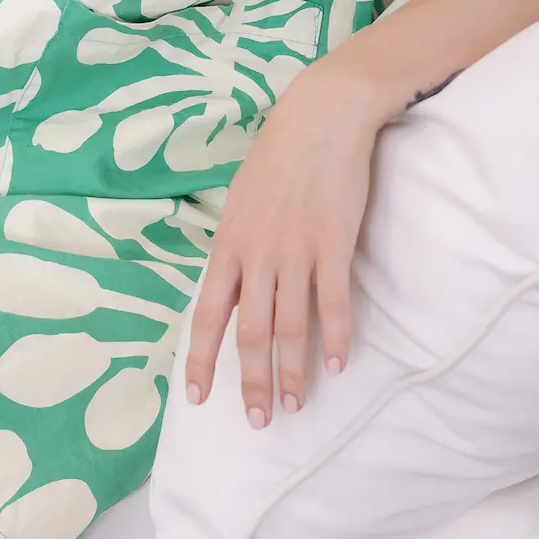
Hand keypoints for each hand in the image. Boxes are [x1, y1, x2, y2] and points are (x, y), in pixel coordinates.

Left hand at [183, 56, 386, 426]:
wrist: (320, 116)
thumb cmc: (279, 153)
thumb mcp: (241, 198)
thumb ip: (237, 243)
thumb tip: (230, 281)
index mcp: (229, 242)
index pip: (207, 313)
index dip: (201, 358)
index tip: (198, 398)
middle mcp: (258, 253)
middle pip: (249, 332)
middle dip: (250, 382)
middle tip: (257, 421)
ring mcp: (296, 250)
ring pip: (289, 327)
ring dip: (291, 372)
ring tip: (295, 404)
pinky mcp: (333, 244)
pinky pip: (333, 303)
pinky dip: (336, 338)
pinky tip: (339, 364)